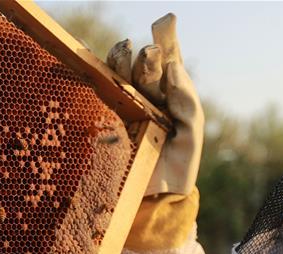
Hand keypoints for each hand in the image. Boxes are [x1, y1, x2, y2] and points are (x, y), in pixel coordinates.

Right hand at [108, 13, 203, 197]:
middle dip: (146, 57)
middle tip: (150, 55)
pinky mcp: (102, 120)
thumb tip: (174, 68)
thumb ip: (187, 104)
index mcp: (169, 95)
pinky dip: (93, 74)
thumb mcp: (190, 136)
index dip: (166, 39)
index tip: (166, 22)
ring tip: (124, 51)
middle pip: (142, 66)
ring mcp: (122, 106)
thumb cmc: (177, 168)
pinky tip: (92, 62)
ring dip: (120, 60)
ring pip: (117, 74)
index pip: (167, 61)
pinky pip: (96, 93)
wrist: (152, 200)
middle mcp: (145, 95)